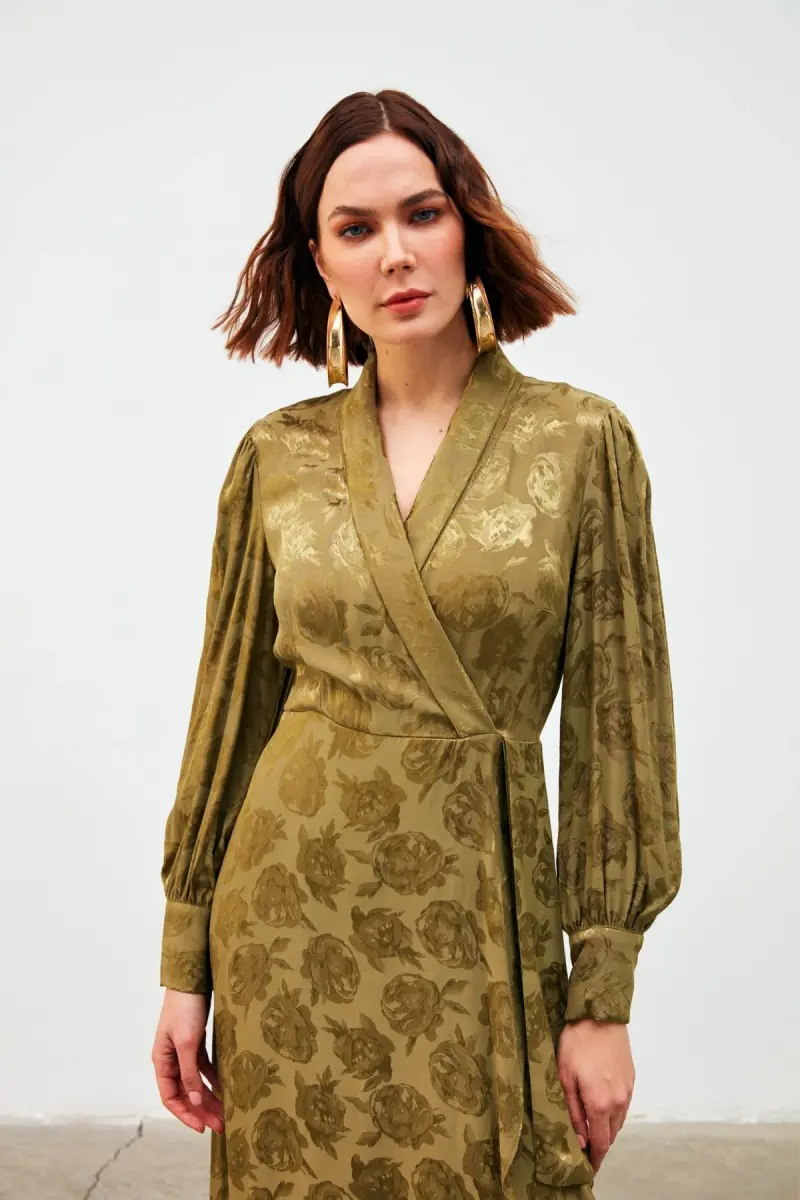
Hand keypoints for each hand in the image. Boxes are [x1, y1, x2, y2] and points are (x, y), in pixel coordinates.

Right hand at [152, 988, 223, 1134]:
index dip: (185, 1114)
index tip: (202, 1127)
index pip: (170, 1097)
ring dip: (209, 1097)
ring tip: (226, 1111)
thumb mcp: (186, 1043)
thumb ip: (189, 1073)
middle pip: (185, 1093)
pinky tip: (226, 1088)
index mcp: (161, 1061)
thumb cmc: (184, 1008)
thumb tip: (194, 1102)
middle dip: (201, 1110)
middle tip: (221, 1125)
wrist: (192, 978)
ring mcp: (183, 1051)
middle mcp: (170, 1059)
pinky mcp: (196, 1042)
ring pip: (195, 1082)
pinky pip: (204, 1068)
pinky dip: (213, 1079)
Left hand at [557, 1017, 634, 1173]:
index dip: (595, 1159)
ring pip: (618, 1121)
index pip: (601, 1143)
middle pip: (611, 1134)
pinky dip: (613, 1113)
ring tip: (592, 1130)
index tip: (590, 1168)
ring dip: (607, 1128)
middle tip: (586, 1149)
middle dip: (600, 1145)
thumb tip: (580, 1139)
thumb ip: (574, 1112)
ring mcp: (627, 1090)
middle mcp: (618, 1101)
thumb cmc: (578, 1042)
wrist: (600, 1015)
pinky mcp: (630, 1078)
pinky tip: (602, 1107)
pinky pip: (623, 1105)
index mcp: (601, 1104)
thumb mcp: (565, 1077)